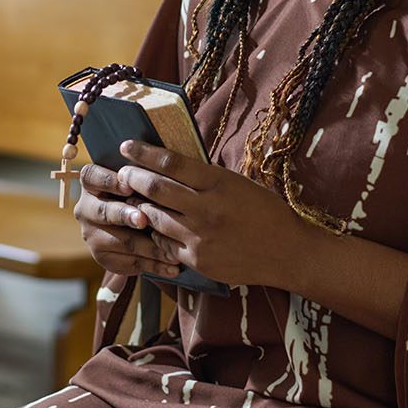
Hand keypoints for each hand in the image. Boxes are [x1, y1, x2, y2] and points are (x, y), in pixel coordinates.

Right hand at [73, 163, 180, 279]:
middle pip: (103, 212)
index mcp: (91, 182)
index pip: (92, 176)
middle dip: (125, 216)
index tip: (129, 186)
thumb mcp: (140, 181)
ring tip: (172, 252)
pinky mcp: (103, 257)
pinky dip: (154, 265)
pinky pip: (130, 263)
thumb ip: (145, 177)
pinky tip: (173, 268)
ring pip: (121, 242)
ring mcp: (92, 235)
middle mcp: (86, 209)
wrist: (137, 225)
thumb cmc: (142, 192)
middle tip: (143, 220)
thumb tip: (161, 174)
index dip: (109, 182)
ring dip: (149, 247)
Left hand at [105, 139, 305, 288]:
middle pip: (155, 189)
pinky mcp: (197, 261)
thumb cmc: (264, 211)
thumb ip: (205, 177)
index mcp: (218, 183)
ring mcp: (200, 238)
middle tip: (121, 173)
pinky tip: (151, 227)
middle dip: (132, 178)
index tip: (126, 146)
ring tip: (130, 199)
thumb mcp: (237, 183)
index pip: (171, 162)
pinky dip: (155, 234)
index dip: (143, 153)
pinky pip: (164, 245)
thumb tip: (169, 164)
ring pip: (154, 218)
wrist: (287, 251)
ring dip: (138, 207)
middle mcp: (206, 209)